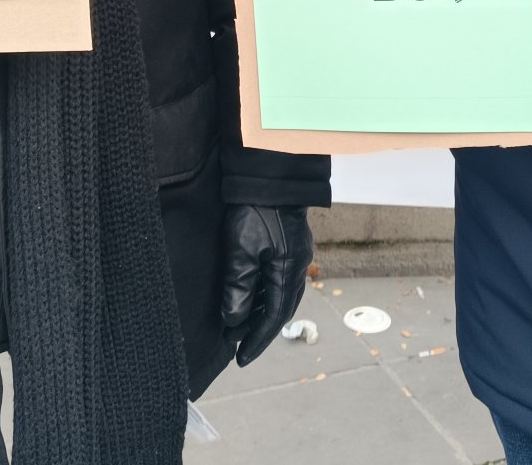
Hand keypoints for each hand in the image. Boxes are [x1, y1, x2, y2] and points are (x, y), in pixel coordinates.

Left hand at [221, 205, 314, 366]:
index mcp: (288, 270)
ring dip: (262, 313)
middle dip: (260, 331)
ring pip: (281, 295)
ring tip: (240, 326)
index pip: (273, 317)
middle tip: (239, 347)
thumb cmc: (255, 207)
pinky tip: (251, 298)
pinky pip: (280, 280)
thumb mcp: (240, 248)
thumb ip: (237, 286)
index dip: (256, 340)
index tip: (240, 359)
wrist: (271, 173)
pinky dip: (265, 295)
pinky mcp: (290, 245)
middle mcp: (298, 266)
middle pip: (281, 309)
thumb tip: (234, 320)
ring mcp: (296, 254)